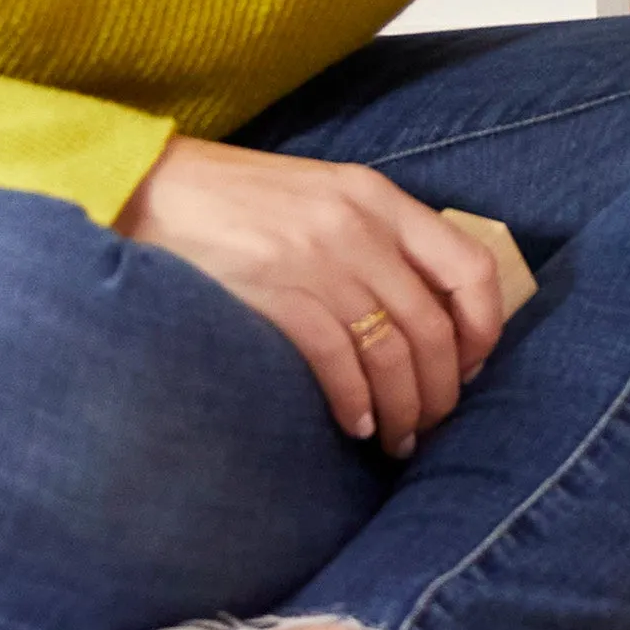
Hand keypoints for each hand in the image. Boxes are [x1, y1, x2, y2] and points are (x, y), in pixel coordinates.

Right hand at [117, 136, 508, 455]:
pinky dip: (354, 402)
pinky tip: (355, 425)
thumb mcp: (322, 197)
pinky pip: (337, 362)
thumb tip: (425, 311)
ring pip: (392, 353)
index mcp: (379, 199)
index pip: (470, 267)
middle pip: (433, 326)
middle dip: (442, 389)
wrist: (146, 189)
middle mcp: (359, 228)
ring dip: (403, 408)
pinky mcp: (274, 294)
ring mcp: (317, 261)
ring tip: (397, 440)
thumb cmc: (235, 201)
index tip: (474, 367)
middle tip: (431, 424)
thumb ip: (375, 238)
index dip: (484, 327)